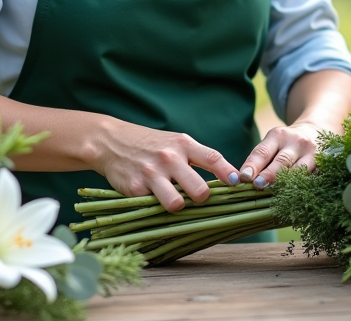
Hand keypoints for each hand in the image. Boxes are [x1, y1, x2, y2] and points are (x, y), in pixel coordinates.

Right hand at [92, 119, 239, 212]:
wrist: (111, 141)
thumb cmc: (150, 144)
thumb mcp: (175, 142)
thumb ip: (197, 158)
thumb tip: (227, 180)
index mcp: (183, 144)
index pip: (213, 159)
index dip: (228, 173)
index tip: (239, 184)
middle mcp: (169, 158)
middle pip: (200, 190)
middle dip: (203, 199)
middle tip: (198, 199)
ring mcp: (152, 174)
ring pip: (177, 205)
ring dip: (178, 208)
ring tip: (173, 201)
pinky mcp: (135, 189)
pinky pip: (154, 208)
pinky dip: (156, 208)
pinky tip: (150, 199)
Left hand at [237, 121, 320, 188]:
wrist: (316, 131)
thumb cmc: (286, 143)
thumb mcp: (273, 143)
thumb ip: (261, 159)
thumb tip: (245, 181)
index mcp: (278, 135)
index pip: (263, 151)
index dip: (253, 164)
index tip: (244, 176)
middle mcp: (296, 142)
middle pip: (282, 161)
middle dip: (270, 174)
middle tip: (258, 185)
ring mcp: (312, 153)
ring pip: (299, 171)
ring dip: (287, 184)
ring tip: (276, 195)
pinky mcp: (323, 164)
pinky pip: (312, 177)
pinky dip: (302, 188)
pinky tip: (294, 198)